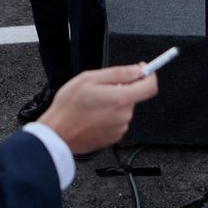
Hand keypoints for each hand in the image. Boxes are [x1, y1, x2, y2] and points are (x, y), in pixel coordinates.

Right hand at [38, 64, 158, 155]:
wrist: (58, 133)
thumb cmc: (68, 107)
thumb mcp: (89, 79)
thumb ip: (118, 73)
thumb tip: (137, 70)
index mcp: (120, 99)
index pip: (150, 86)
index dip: (149, 75)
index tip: (144, 70)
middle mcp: (123, 115)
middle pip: (134, 96)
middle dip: (121, 89)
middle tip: (100, 89)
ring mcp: (119, 128)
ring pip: (124, 108)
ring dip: (113, 103)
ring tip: (92, 104)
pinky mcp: (114, 137)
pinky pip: (117, 120)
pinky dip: (109, 115)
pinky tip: (93, 115)